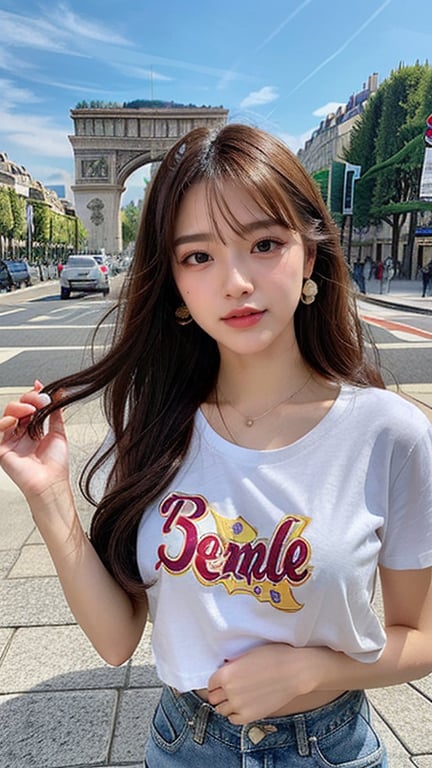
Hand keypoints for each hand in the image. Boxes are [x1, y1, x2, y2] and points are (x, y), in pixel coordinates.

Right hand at [0, 380, 69, 501]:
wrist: (51, 483)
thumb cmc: (55, 465)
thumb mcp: (58, 432)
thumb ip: (56, 414)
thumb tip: (59, 395)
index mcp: (33, 431)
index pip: (29, 408)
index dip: (33, 396)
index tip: (41, 388)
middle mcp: (21, 435)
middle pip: (17, 409)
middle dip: (28, 400)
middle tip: (40, 400)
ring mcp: (11, 441)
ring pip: (7, 416)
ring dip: (18, 407)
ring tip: (31, 409)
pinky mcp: (2, 450)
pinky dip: (4, 423)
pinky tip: (14, 420)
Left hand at [208, 643, 318, 724]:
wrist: (295, 671)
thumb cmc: (274, 658)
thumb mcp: (247, 655)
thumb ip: (232, 666)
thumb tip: (224, 670)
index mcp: (226, 674)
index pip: (210, 684)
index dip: (217, 682)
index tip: (222, 682)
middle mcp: (229, 691)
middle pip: (214, 699)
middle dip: (220, 694)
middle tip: (228, 690)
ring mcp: (239, 705)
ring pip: (222, 711)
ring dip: (227, 705)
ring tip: (237, 698)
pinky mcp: (250, 716)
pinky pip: (233, 720)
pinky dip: (235, 714)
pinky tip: (242, 706)